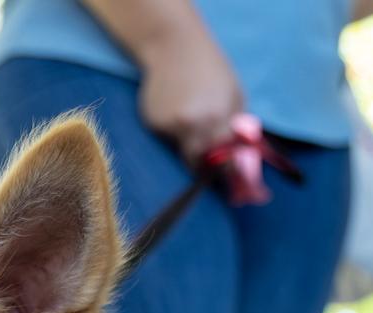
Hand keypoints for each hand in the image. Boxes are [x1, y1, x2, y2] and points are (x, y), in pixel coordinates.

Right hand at [138, 25, 243, 166]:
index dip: (227, 175)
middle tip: (208, 164)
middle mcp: (193, 126)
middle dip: (203, 167)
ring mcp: (170, 126)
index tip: (228, 183)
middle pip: (198, 164)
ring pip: (180, 152)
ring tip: (189, 123)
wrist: (174, 46)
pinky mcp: (154, 124)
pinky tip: (172, 110)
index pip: (225, 161)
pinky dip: (170, 132)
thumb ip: (238, 126)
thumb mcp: (234, 94)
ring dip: (187, 146)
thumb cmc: (211, 69)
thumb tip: (242, 156)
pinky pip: (165, 139)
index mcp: (218, 119)